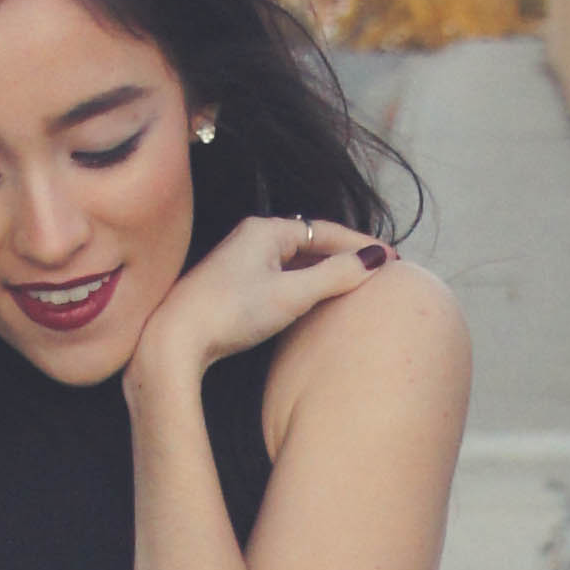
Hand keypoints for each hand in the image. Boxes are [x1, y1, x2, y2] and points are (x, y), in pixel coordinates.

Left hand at [125, 213, 391, 393]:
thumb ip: (336, 276)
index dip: (362, 245)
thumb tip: (376, 261)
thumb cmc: (230, 314)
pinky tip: (317, 299)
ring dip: (327, 270)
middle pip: (312, 242)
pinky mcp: (234, 284)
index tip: (394, 259)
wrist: (175, 339)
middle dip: (347, 255)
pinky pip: (283, 275)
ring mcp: (242, 260)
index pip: (327, 231)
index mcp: (266, 229)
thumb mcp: (291, 294)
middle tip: (380, 271)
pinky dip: (307, 283)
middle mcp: (253, 237)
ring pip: (297, 260)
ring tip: (357, 284)